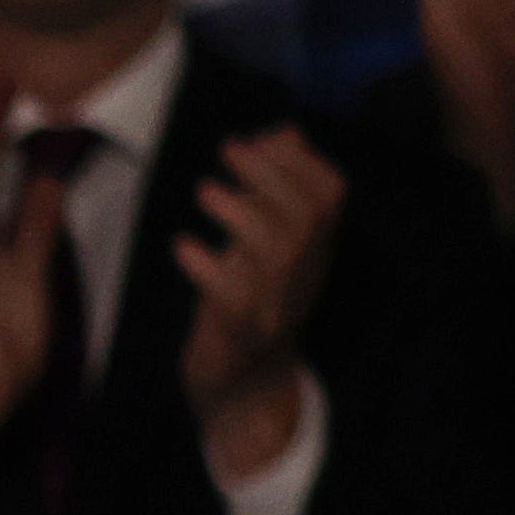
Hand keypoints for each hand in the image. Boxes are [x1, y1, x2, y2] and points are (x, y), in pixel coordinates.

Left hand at [176, 127, 340, 480]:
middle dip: (266, 175)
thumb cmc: (250, 297)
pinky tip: (184, 246)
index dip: (299, 161)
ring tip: (206, 192)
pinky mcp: (241, 330)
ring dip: (237, 211)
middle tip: (227, 151)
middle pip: (303, 216)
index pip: (330, 195)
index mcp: (315, 248)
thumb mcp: (269, 242)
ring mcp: (275, 304)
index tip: (258, 140)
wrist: (244, 383)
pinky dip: (203, 263)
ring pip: (274, 251)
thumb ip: (278, 189)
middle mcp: (304, 274)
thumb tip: (283, 130)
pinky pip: (230, 294)